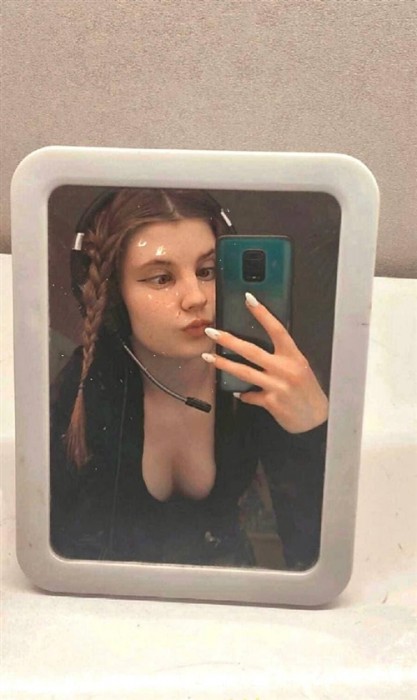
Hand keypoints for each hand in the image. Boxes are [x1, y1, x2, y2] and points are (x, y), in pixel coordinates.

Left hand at [202, 292, 327, 432]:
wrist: (316, 420)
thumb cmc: (307, 392)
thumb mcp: (300, 368)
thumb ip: (282, 358)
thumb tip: (256, 351)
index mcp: (294, 356)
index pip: (277, 329)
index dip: (263, 313)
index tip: (249, 299)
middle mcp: (285, 369)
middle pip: (251, 350)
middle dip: (228, 340)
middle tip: (212, 332)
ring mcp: (277, 386)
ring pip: (244, 371)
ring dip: (223, 364)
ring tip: (208, 357)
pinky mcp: (271, 402)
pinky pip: (249, 395)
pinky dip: (243, 394)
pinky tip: (238, 392)